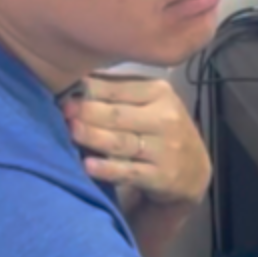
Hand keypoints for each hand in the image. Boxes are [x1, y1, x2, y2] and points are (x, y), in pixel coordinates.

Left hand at [62, 76, 210, 207]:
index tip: (64, 91)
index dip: (90, 91)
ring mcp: (165, 149)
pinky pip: (130, 172)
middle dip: (88, 112)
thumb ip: (118, 91)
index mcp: (159, 92)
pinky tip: (89, 165)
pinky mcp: (161, 177)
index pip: (119, 89)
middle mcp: (165, 118)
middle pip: (118, 115)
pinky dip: (108, 169)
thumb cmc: (161, 129)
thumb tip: (76, 79)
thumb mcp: (150, 103)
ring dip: (94, 137)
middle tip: (64, 111)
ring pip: (122, 142)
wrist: (193, 171)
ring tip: (72, 131)